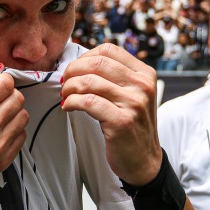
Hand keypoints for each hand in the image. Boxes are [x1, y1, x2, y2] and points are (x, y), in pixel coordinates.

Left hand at [61, 43, 160, 184]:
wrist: (144, 160)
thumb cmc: (131, 125)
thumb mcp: (131, 94)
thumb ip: (114, 76)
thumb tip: (79, 62)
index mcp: (144, 74)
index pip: (108, 50)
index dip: (84, 57)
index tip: (74, 70)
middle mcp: (142, 85)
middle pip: (97, 62)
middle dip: (73, 70)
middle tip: (65, 82)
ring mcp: (134, 103)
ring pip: (90, 81)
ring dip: (69, 87)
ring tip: (65, 95)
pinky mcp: (122, 121)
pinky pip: (87, 102)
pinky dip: (71, 102)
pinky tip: (68, 106)